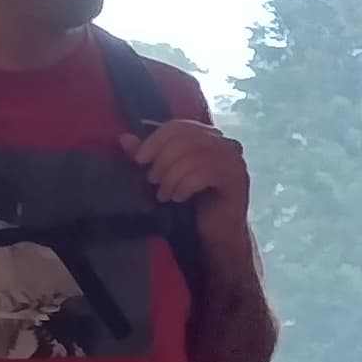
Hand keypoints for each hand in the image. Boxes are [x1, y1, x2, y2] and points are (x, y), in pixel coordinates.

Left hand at [123, 120, 250, 232]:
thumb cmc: (192, 203)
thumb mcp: (164, 177)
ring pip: (194, 156)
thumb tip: (125, 139)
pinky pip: (205, 173)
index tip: (139, 160)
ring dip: (172, 177)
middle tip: (152, 180)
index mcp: (207, 137)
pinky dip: (185, 185)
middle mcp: (224, 143)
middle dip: (163, 160)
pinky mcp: (237, 179)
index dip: (155, 140)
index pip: (178, 126)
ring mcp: (234, 160)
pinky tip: (178, 198)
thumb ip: (149, 157)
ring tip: (163, 194)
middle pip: (185, 138)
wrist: (217, 234)